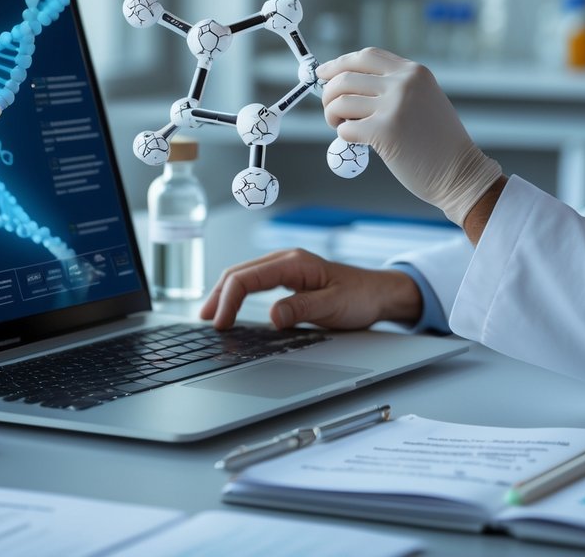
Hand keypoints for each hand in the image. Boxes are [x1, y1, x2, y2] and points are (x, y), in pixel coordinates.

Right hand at [199, 249, 421, 330]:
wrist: (379, 293)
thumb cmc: (361, 296)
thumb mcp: (333, 306)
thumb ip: (302, 308)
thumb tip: (272, 315)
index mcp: (293, 262)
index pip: (247, 277)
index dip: (229, 300)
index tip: (221, 324)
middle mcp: (285, 260)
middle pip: (238, 273)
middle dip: (218, 296)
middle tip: (205, 322)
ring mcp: (285, 268)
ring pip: (243, 276)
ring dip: (224, 294)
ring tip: (211, 317)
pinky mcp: (287, 279)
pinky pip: (254, 283)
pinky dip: (237, 295)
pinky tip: (231, 308)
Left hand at [317, 48, 501, 225]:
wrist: (461, 173)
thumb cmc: (438, 142)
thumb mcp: (423, 100)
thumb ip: (393, 88)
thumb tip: (346, 86)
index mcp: (413, 72)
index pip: (366, 56)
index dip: (340, 64)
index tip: (324, 74)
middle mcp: (404, 83)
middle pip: (346, 76)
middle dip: (328, 92)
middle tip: (330, 109)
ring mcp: (394, 106)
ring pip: (340, 101)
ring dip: (331, 114)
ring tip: (339, 125)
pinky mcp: (384, 132)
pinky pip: (346, 129)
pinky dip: (343, 135)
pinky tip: (356, 141)